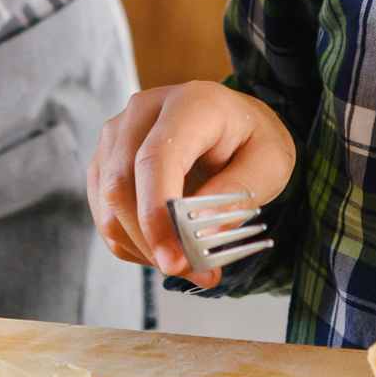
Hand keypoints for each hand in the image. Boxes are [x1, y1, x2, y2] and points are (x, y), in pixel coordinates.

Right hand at [87, 82, 294, 286]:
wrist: (233, 122)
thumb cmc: (252, 140)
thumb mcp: (270, 163)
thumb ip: (236, 194)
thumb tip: (198, 232)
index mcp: (189, 103)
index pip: (156, 158)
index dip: (158, 213)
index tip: (175, 261)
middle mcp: (142, 112)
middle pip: (122, 185)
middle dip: (152, 242)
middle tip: (196, 273)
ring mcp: (115, 135)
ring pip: (108, 207)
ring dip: (144, 249)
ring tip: (190, 265)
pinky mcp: (105, 162)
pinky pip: (106, 216)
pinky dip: (134, 245)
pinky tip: (168, 248)